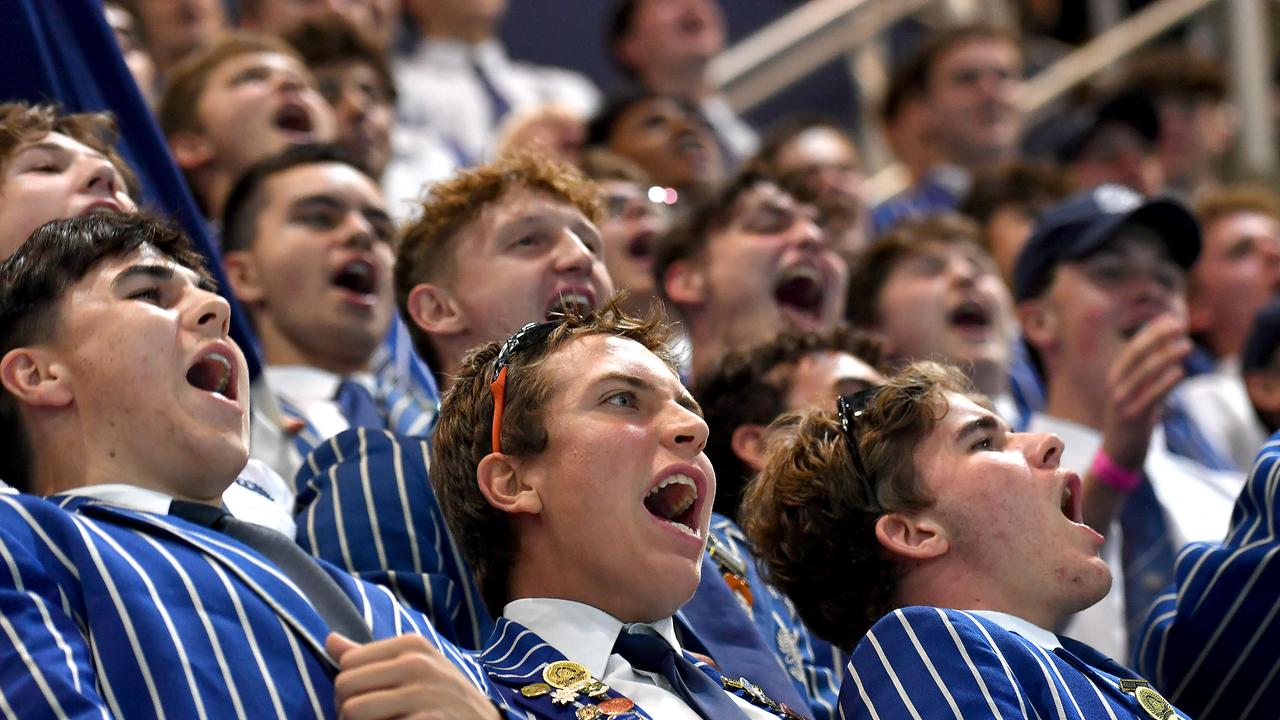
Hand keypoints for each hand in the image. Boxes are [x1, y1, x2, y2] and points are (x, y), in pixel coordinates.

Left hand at [328, 633, 499, 719]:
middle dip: (347, 709)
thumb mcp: (414, 666)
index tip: (368, 699)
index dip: (349, 687)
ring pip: (352, 711)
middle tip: (370, 718)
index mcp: (412, 644)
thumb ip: (370, 656)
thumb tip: (329, 639)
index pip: (347, 663)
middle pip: (344, 687)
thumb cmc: (442, 696)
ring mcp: (423, 695)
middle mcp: (418, 664)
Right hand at [1100, 314, 1191, 470]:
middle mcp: (1115, 386)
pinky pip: (1149, 396)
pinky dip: (1164, 382)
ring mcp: (1121, 402)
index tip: (1172, 318)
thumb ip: (1152, 375)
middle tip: (1180, 324)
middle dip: (1157, 336)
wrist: (1118, 455)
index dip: (1152, 331)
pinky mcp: (1132, 418)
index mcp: (1116, 377)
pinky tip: (1179, 372)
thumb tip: (1172, 350)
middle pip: (1135, 354)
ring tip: (1186, 345)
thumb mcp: (1139, 394)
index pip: (1134, 347)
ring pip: (1143, 372)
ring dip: (1166, 356)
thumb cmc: (1133, 421)